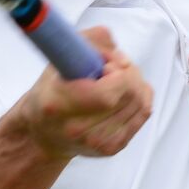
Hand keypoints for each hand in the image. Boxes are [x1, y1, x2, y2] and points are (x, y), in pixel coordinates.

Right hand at [18, 26, 152, 160]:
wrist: (45, 134)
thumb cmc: (50, 93)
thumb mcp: (58, 57)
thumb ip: (89, 41)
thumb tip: (117, 52)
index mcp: (58, 104)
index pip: (107, 95)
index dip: (118, 74)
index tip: (107, 66)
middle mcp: (78, 128)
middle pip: (129, 96)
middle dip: (128, 73)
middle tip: (112, 69)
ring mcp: (98, 142)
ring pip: (141, 103)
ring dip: (135, 84)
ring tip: (115, 81)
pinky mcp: (113, 147)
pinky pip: (143, 113)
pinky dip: (140, 97)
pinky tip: (123, 93)